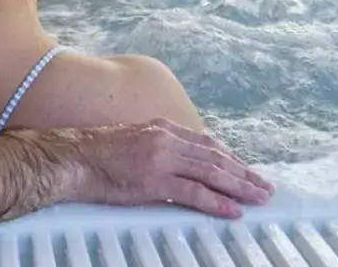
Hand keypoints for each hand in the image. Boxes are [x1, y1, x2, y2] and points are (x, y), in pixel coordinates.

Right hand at [68, 119, 272, 218]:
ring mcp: (162, 158)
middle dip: (243, 173)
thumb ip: (160, 147)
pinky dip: (216, 201)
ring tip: (257, 197)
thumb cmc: (98, 154)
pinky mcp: (154, 180)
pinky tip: (232, 209)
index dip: (231, 158)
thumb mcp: (135, 139)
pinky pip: (193, 192)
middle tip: (263, 187)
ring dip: (238, 186)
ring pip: (210, 172)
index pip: (207, 143)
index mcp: (163, 128)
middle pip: (215, 157)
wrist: (73, 158)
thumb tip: (181, 163)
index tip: (247, 171)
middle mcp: (167, 139)